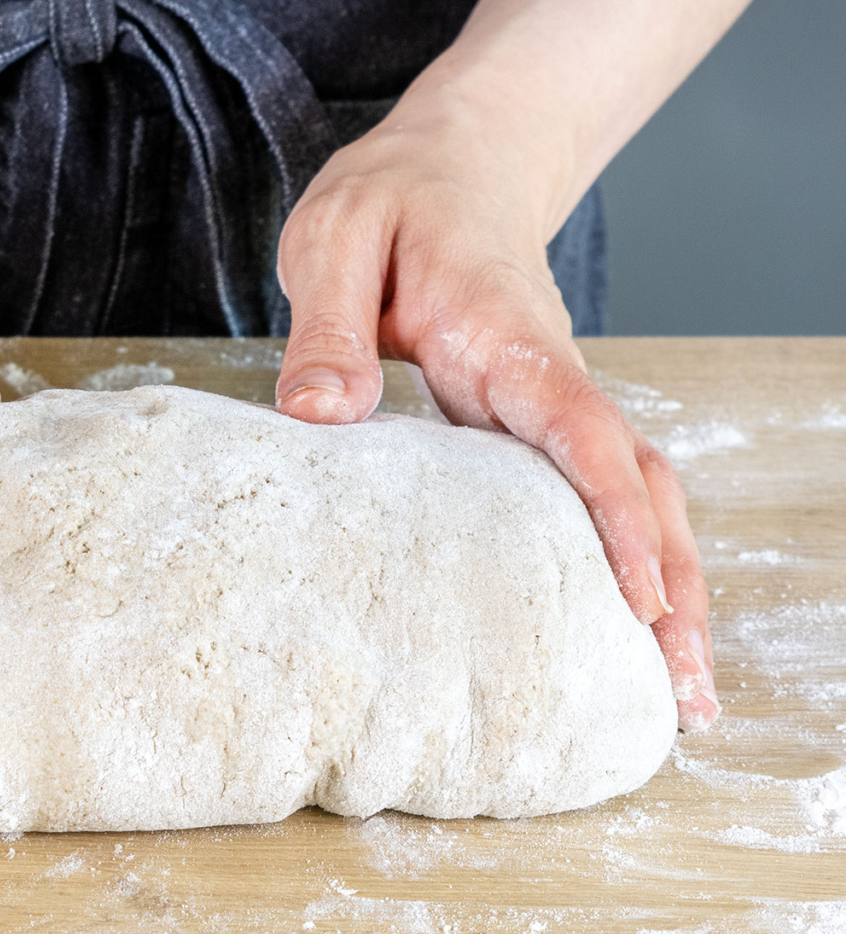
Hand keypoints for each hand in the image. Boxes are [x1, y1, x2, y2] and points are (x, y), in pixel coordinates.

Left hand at [274, 121, 717, 731]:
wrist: (450, 160)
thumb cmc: (393, 200)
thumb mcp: (335, 241)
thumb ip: (328, 328)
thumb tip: (322, 418)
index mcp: (503, 336)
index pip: (582, 432)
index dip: (615, 521)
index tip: (641, 604)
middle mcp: (548, 376)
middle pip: (640, 484)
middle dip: (674, 586)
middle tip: (686, 699)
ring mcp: (550, 400)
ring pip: (633, 494)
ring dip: (666, 583)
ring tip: (676, 690)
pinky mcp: (533, 416)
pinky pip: (593, 490)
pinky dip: (622, 554)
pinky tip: (617, 618)